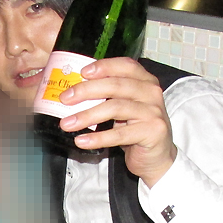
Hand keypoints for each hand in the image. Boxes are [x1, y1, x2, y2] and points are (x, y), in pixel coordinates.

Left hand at [58, 57, 176, 187]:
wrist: (157, 156)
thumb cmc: (136, 127)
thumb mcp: (124, 105)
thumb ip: (108, 94)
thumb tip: (72, 92)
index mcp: (144, 80)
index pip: (125, 66)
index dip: (103, 67)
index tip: (82, 73)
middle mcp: (151, 93)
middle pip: (115, 86)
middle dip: (86, 91)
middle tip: (65, 99)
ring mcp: (153, 112)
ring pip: (115, 108)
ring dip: (86, 116)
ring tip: (67, 124)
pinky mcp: (151, 132)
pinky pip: (119, 134)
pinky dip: (97, 138)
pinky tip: (81, 140)